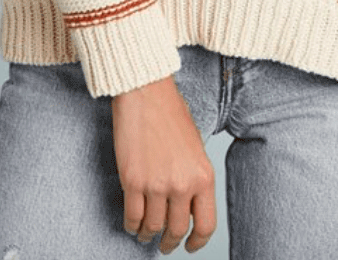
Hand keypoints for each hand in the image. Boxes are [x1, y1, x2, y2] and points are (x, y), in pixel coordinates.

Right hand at [111, 74, 216, 252]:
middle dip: (170, 242)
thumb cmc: (171, 113)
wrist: (147, 92)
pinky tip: (132, 223)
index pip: (206, 225)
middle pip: (177, 230)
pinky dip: (132, 224)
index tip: (190, 246)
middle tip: (165, 244)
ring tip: (146, 233)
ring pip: (153, 227)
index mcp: (204, 175)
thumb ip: (193, 177)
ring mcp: (156, 185)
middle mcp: (182, 185)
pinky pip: (132, 216)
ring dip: (148, 234)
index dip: (198, 242)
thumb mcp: (195, 147)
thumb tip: (186, 204)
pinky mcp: (132, 181)